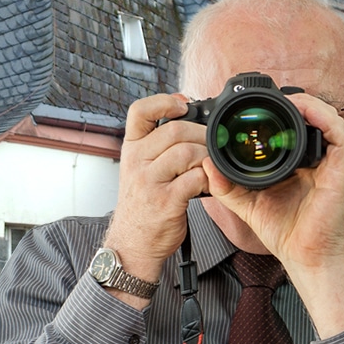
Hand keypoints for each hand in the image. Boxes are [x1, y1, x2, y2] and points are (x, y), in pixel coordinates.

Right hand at [103, 94, 208, 302]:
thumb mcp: (138, 168)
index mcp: (131, 149)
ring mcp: (149, 181)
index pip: (139, 111)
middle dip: (202, 133)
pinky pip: (195, 178)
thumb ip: (157, 144)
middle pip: (175, 130)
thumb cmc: (142, 203)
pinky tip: (209, 183)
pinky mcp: (166, 201)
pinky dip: (209, 178)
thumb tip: (186, 114)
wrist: (133, 242)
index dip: (164, 101)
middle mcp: (136, 162)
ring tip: (211, 165)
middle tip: (213, 143)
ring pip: (187, 152)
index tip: (183, 106)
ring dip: (207, 157)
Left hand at [205, 93, 343, 335]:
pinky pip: (340, 135)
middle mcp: (317, 159)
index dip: (282, 111)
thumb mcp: (245, 202)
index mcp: (298, 163)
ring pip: (330, 119)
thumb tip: (205, 164)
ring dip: (312, 104)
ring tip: (289, 100)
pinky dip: (324, 118)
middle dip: (297, 101)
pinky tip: (305, 113)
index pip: (295, 127)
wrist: (303, 256)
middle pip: (315, 117)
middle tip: (272, 98)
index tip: (257, 106)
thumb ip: (225, 184)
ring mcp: (331, 164)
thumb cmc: (282, 230)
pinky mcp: (341, 171)